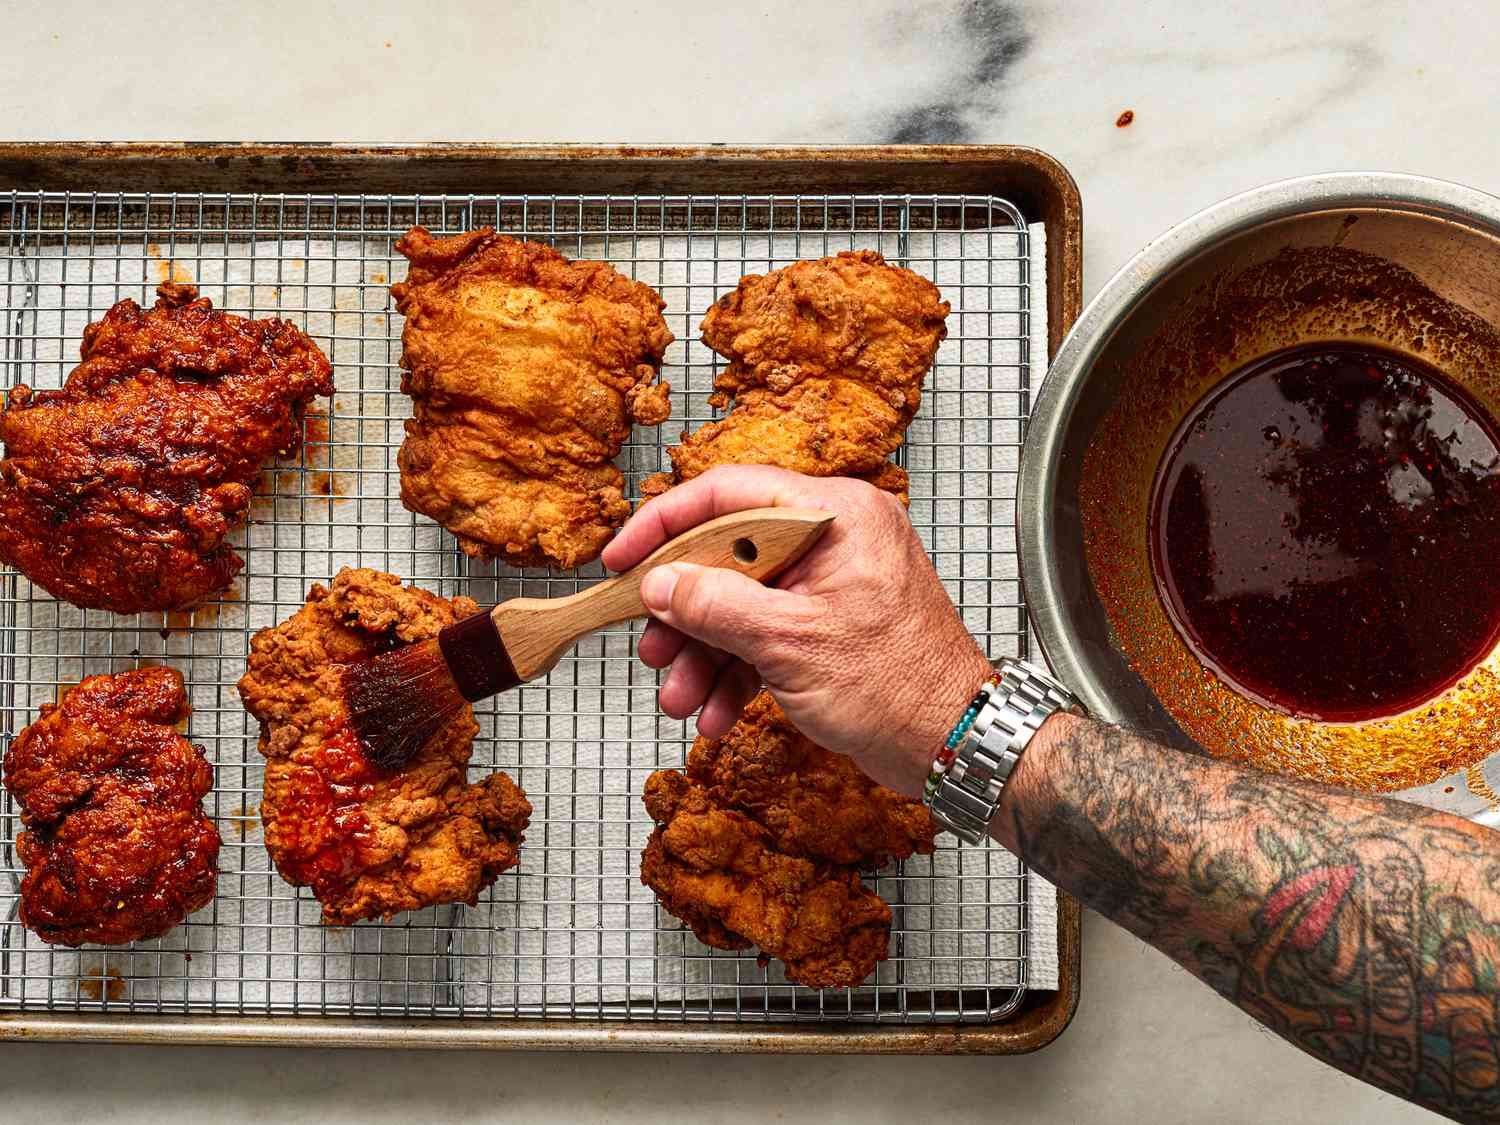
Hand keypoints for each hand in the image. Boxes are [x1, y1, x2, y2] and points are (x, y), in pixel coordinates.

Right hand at [602, 465, 993, 796]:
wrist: (955, 746)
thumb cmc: (900, 688)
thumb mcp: (790, 643)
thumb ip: (716, 606)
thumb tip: (659, 584)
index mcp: (835, 515)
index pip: (729, 492)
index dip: (664, 523)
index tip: (622, 558)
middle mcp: (835, 538)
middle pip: (729, 554)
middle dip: (684, 611)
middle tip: (651, 647)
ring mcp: (832, 583)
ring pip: (742, 602)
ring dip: (705, 654)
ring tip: (680, 698)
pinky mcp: (830, 625)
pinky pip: (767, 634)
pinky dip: (737, 673)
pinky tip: (715, 713)